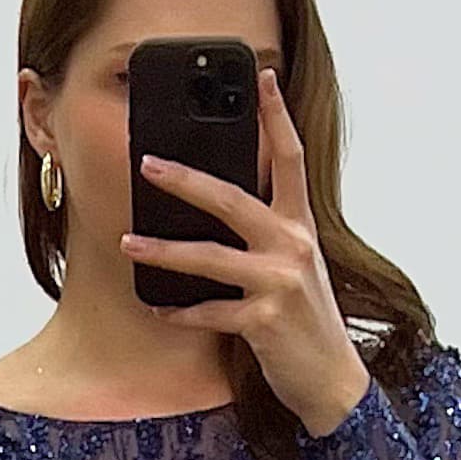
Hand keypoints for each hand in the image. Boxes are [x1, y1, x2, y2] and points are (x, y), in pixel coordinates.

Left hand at [124, 65, 371, 437]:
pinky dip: (179, 311)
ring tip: (127, 242)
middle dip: (186, 179)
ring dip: (164, 251)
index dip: (276, 116)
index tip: (262, 77)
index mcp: (301, 226)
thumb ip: (266, 235)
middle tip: (147, 163)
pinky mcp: (266, 322)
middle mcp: (293, 246)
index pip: (291, 158)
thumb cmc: (307, 323)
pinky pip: (210, 311)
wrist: (333, 382)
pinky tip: (156, 307)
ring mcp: (280, 284)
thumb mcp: (295, 268)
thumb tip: (218, 205)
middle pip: (233, 198)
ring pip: (210, 257)